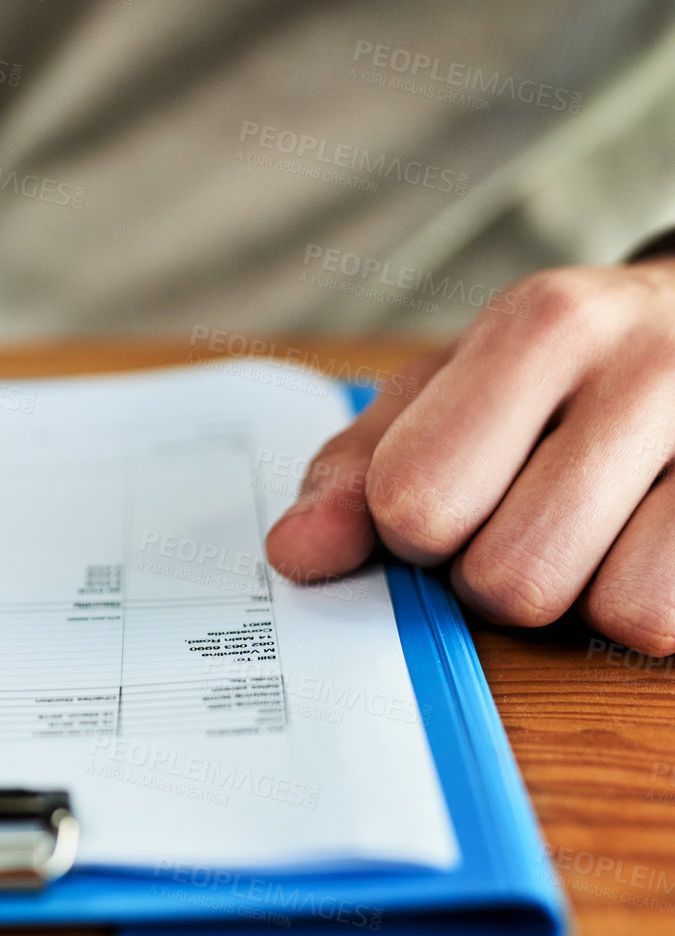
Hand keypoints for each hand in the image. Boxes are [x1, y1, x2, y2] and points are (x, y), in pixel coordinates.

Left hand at [265, 262, 674, 655]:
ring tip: (599, 525)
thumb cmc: (561, 370)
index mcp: (543, 324)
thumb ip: (356, 470)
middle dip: (498, 574)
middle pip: (512, 577)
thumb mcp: (444, 389)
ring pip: (616, 611)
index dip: (415, 529)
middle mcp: (651, 366)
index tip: (448, 495)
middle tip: (529, 514)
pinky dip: (653, 602)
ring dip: (586, 595)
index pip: (416, 501)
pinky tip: (651, 539)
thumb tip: (296, 554)